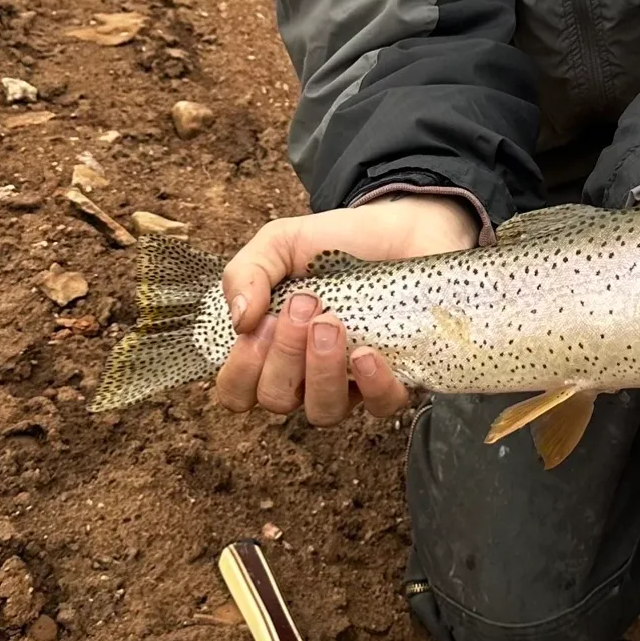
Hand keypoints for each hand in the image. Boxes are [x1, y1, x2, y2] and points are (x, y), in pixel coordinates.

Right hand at [215, 195, 475, 424]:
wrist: (401, 229)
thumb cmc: (336, 243)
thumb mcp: (280, 243)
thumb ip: (247, 272)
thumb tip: (239, 319)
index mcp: (271, 349)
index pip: (238, 391)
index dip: (241, 370)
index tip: (260, 323)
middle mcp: (306, 374)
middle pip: (277, 400)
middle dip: (283, 356)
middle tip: (304, 305)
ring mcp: (351, 382)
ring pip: (323, 411)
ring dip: (320, 371)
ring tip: (331, 324)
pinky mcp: (395, 378)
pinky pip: (380, 406)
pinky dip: (371, 385)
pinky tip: (366, 353)